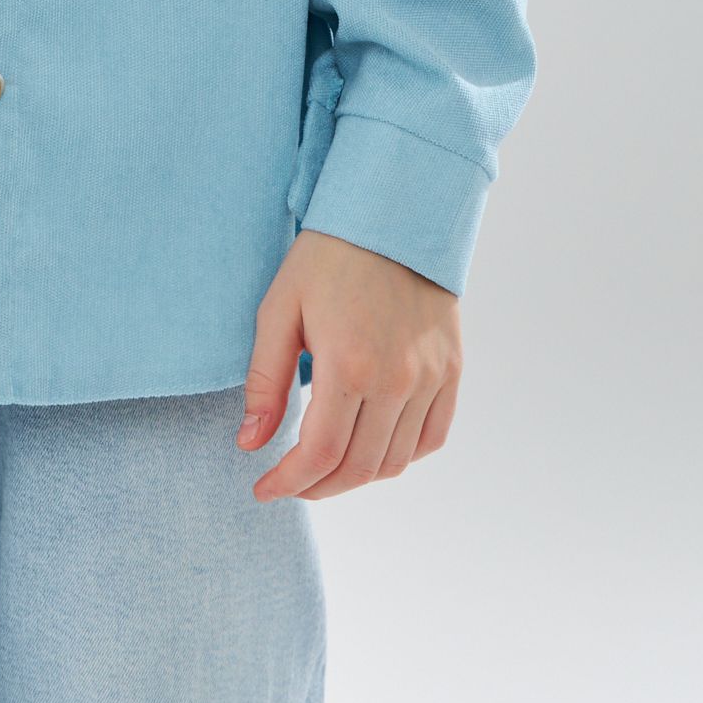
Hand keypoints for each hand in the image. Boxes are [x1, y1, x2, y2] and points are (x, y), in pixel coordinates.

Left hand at [236, 228, 461, 500]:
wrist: (393, 213)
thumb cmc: (327, 256)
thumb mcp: (280, 308)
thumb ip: (265, 381)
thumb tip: (250, 443)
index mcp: (349, 363)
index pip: (320, 454)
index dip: (289, 482)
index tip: (263, 489)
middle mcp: (397, 379)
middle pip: (359, 468)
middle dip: (317, 486)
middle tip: (290, 482)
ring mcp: (431, 378)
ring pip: (395, 461)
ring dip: (356, 477)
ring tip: (325, 468)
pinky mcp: (452, 371)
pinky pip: (432, 438)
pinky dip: (400, 457)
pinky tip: (371, 448)